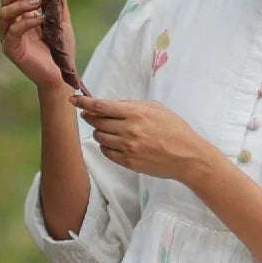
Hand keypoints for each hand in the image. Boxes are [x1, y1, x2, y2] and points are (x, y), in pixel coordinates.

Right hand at [0, 0, 76, 92]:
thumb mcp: (61, 21)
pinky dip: (26, 22)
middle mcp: (12, 23)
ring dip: (21, 4)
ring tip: (38, 1)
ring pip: (5, 14)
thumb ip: (58, 2)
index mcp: (22, 14)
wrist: (61, 75)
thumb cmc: (59, 50)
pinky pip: (14, 31)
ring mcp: (9, 36)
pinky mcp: (10, 49)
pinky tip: (40, 19)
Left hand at [72, 96, 210, 182]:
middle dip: (90, 117)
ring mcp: (128, 147)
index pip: (101, 106)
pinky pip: (106, 152)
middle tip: (90, 116)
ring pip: (99, 137)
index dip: (84, 102)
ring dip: (98, 132)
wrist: (188, 156)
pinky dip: (105, 146)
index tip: (73, 100)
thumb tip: (110, 105)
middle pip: (96, 122)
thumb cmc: (175, 129)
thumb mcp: (156, 108)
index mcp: (136, 113)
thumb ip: (132, 105)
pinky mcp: (128, 161)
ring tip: (108, 130)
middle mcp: (129, 130)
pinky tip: (114, 143)